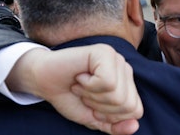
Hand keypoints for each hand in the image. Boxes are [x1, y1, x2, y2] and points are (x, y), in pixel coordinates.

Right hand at [6, 44, 142, 134]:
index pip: (135, 111)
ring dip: (92, 96)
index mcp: (127, 83)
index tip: (92, 103)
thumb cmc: (70, 97)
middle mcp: (125, 68)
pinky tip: (80, 76)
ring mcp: (116, 58)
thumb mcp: (95, 118)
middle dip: (101, 107)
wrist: (44, 82)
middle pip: (128, 104)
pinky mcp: (104, 52)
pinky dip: (89, 86)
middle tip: (85, 93)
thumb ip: (115, 126)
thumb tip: (134, 127)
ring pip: (118, 95)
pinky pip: (108, 82)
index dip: (110, 116)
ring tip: (81, 85)